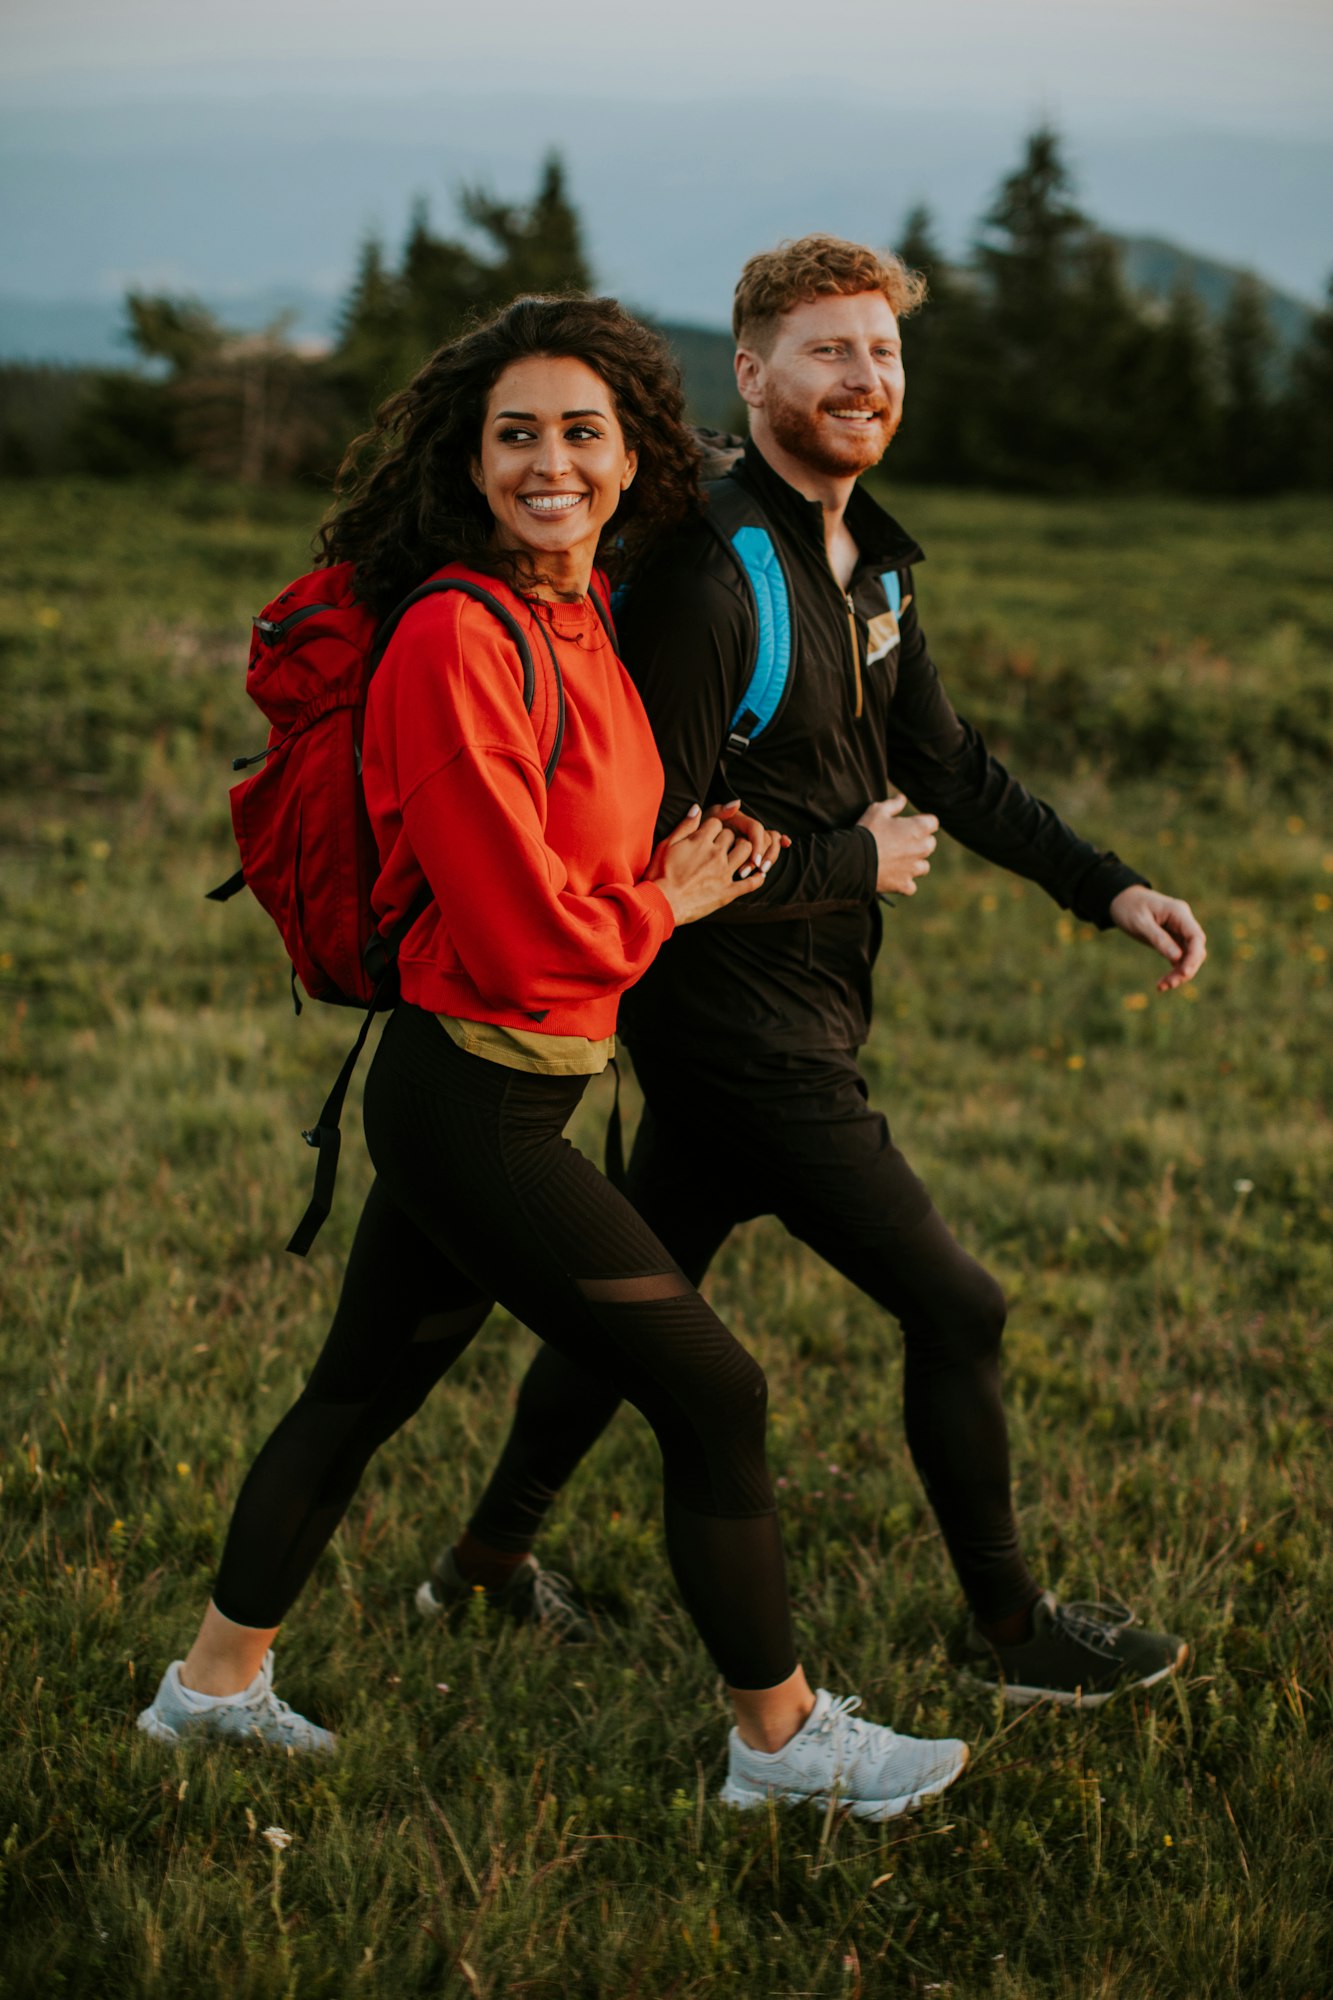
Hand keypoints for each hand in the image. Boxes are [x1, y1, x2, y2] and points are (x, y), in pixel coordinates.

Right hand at [647, 804, 767, 923]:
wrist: (662, 903)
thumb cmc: (660, 874)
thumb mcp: (666, 845)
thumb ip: (685, 825)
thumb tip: (697, 808)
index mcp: (700, 841)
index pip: (717, 822)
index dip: (713, 826)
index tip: (709, 834)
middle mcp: (715, 854)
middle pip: (732, 835)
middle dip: (728, 837)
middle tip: (721, 845)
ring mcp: (723, 873)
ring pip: (747, 851)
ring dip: (745, 850)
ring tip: (738, 854)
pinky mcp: (728, 892)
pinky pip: (751, 883)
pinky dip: (758, 877)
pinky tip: (757, 874)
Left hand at [704, 797, 789, 877]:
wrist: (693, 849)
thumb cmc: (699, 833)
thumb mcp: (707, 821)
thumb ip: (721, 812)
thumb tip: (737, 803)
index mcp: (738, 819)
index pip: (756, 829)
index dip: (758, 844)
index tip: (755, 861)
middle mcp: (748, 827)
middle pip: (767, 839)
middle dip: (762, 856)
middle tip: (747, 873)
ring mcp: (753, 837)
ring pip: (771, 845)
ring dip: (768, 859)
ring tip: (758, 873)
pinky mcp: (754, 848)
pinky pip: (769, 848)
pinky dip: (776, 849)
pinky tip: (784, 852)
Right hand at [857, 794, 937, 895]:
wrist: (854, 861)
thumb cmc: (867, 832)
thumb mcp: (877, 810)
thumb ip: (893, 804)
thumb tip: (902, 798)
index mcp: (919, 828)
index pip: (933, 822)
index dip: (920, 822)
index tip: (907, 824)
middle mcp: (922, 848)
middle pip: (930, 844)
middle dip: (919, 842)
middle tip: (900, 842)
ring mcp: (914, 868)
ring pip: (923, 866)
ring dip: (914, 863)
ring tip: (898, 861)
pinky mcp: (905, 885)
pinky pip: (911, 886)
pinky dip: (904, 883)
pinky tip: (894, 878)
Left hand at [1109, 884, 1206, 991]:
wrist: (1121, 900)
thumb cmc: (1129, 908)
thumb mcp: (1140, 923)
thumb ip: (1159, 939)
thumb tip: (1178, 958)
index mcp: (1179, 913)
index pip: (1196, 937)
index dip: (1194, 956)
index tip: (1184, 973)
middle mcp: (1183, 922)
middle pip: (1196, 949)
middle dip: (1186, 969)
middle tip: (1168, 984)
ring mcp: (1180, 931)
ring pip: (1189, 956)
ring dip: (1179, 973)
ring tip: (1162, 987)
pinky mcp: (1174, 940)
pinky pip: (1180, 958)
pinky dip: (1174, 971)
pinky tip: (1163, 984)